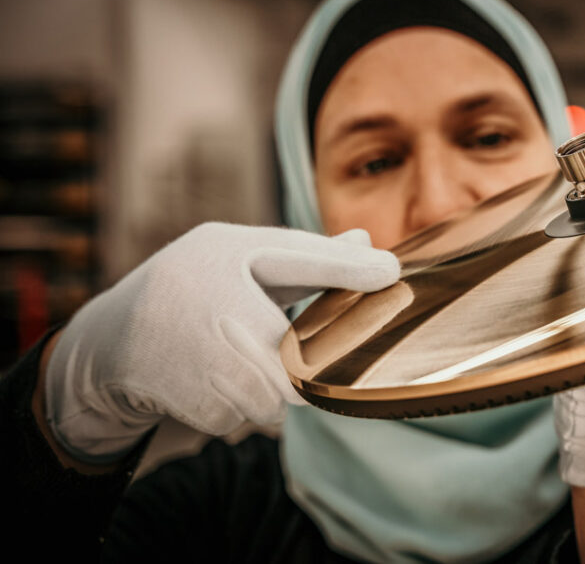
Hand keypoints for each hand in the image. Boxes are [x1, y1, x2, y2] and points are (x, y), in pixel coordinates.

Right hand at [45, 222, 398, 462]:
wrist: (112, 340)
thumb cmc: (195, 289)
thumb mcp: (243, 259)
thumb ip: (308, 259)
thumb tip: (369, 246)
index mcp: (226, 252)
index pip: (298, 259)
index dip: (346, 269)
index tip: (391, 273)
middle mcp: (210, 296)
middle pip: (294, 352)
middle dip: (301, 368)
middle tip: (286, 359)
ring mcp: (194, 347)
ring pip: (273, 394)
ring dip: (268, 391)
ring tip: (236, 365)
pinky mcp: (185, 394)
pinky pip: (242, 418)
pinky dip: (238, 410)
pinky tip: (211, 383)